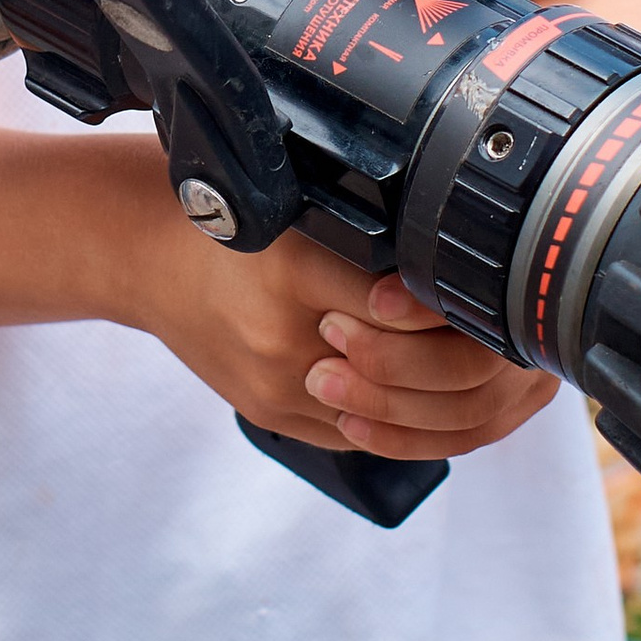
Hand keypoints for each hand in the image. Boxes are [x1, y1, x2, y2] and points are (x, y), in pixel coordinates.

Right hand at [124, 191, 556, 464]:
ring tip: (470, 367)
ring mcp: (275, 385)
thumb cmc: (225, 220)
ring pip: (385, 414)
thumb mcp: (294, 207)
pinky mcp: (271, 413)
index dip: (448, 309)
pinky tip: (425, 393)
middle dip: (454, 357)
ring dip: (433, 395)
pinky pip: (357, 434)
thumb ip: (364, 235)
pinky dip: (397, 417)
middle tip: (494, 337)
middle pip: (399, 368)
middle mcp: (281, 335)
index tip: (483, 296)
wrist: (146, 258)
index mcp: (292, 269)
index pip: (399, 308)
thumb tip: (454, 266)